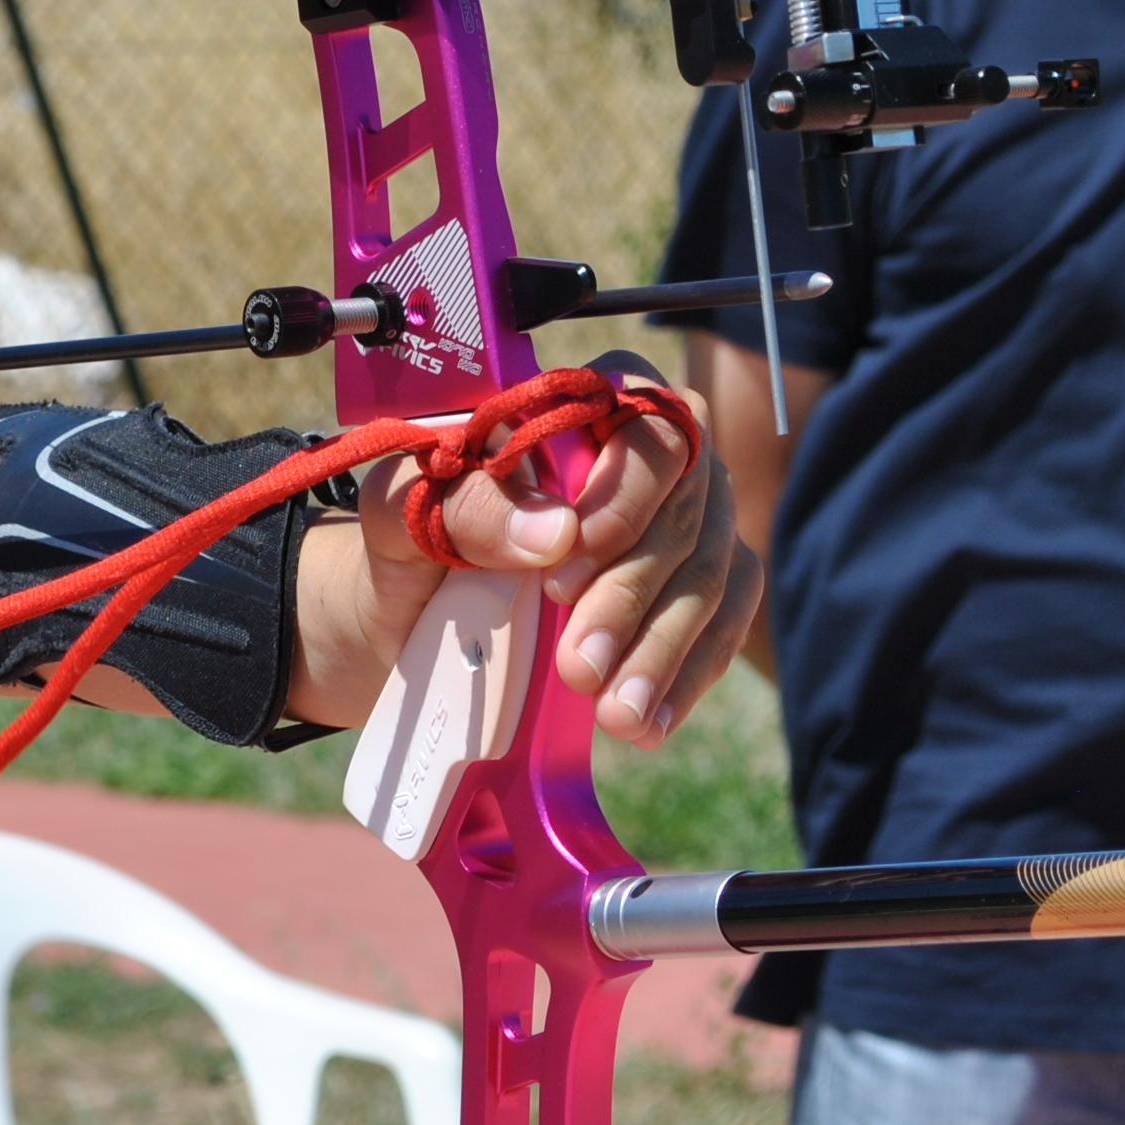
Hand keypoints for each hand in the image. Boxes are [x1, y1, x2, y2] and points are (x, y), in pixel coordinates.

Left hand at [325, 350, 761, 746]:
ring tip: (617, 715)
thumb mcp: (403, 511)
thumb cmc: (407, 536)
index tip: (566, 571)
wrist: (403, 613)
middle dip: (633, 596)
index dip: (623, 495)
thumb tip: (555, 533)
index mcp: (577, 402)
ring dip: (666, 649)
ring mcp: (681, 518)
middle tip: (580, 668)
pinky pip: (721, 620)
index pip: (643, 423)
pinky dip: (690, 673)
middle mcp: (646, 449)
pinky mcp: (692, 584)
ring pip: (711, 572)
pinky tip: (651, 723)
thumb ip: (462, 504)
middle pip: (684, 508)